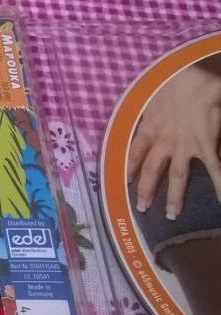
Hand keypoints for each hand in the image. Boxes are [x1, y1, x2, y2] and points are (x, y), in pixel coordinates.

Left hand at [128, 64, 220, 218]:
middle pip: (152, 172)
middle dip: (146, 191)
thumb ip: (154, 110)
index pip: (134, 153)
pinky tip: (220, 201)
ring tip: (172, 215)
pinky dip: (219, 185)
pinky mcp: (205, 145)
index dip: (129, 168)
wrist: (194, 78)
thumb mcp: (157, 95)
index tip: (125, 182)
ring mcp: (185, 146)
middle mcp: (163, 141)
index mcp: (149, 128)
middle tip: (142, 208)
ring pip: (177, 177)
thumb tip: (151, 114)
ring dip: (175, 197)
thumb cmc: (176, 79)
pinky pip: (214, 169)